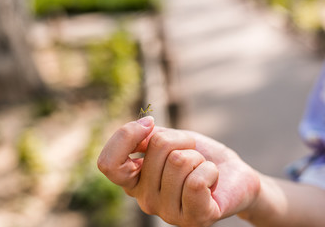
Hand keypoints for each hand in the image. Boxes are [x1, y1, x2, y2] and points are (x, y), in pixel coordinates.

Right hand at [98, 117, 259, 225]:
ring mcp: (168, 212)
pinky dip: (210, 170)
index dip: (126, 136)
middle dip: (181, 139)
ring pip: (179, 161)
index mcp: (134, 181)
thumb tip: (144, 128)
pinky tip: (212, 181)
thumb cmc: (197, 155)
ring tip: (200, 168)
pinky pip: (196, 182)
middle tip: (191, 153)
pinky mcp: (195, 219)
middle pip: (156, 146)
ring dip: (198, 156)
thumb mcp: (168, 139)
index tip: (150, 124)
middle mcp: (146, 200)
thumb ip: (146, 136)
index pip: (108, 164)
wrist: (232, 173)